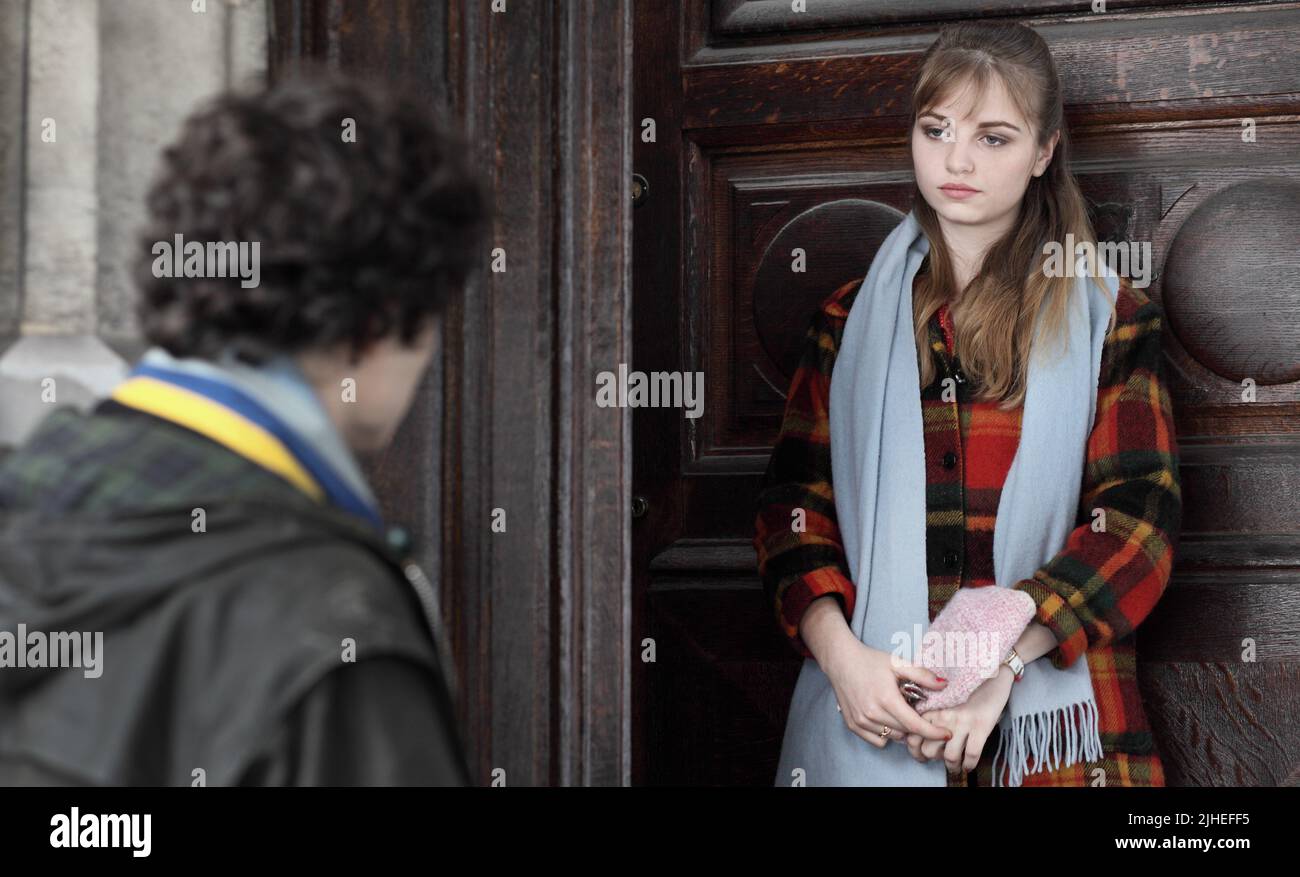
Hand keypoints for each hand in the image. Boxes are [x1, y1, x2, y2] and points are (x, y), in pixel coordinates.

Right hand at [821, 634, 953, 748]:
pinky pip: (878, 740)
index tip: (947, 733)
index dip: (933, 732)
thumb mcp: (898, 663)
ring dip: (901, 729)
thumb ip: (922, 675)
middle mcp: (872, 713)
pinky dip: (886, 733)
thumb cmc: (870, 661)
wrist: (840, 661)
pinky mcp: (853, 725)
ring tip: (898, 711)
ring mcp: (861, 721)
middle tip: (915, 709)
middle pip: (905, 732)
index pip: (915, 725)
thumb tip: (945, 685)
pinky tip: (885, 717)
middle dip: (916, 724)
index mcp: (886, 699)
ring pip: (893, 737)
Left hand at [906, 665, 1014, 773]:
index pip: (913, 733)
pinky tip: (968, 764)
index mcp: (933, 706)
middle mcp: (945, 714)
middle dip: (932, 759)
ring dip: (952, 765)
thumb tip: (922, 730)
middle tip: (938, 759)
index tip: (919, 753)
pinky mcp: (982, 724)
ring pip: (949, 755)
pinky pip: (972, 753)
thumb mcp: (945, 693)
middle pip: (928, 749)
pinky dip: (969, 764)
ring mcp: (963, 720)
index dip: (914, 749)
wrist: (994, 668)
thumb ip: (933, 708)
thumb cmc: (967, 682)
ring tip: (955, 766)